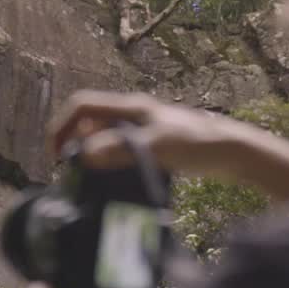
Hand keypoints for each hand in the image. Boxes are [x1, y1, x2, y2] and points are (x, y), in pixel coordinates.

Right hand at [48, 90, 288, 201]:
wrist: (231, 150)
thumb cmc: (197, 144)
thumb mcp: (157, 147)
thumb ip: (122, 149)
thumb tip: (85, 154)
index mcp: (130, 106)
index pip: (82, 105)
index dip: (62, 126)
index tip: (57, 156)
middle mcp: (132, 113)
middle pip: (88, 120)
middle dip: (72, 142)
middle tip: (68, 172)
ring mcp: (141, 128)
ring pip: (102, 136)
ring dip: (89, 153)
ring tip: (85, 180)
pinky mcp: (151, 144)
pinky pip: (118, 148)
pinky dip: (107, 161)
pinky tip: (110, 182)